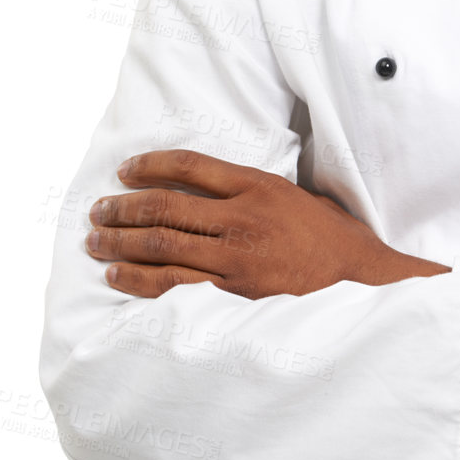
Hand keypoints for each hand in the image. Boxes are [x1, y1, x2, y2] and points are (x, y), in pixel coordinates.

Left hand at [86, 150, 448, 298]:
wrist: (363, 281)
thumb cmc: (333, 239)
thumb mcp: (296, 196)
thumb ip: (253, 192)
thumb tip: (209, 190)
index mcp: (258, 187)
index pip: (191, 166)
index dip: (150, 165)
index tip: (125, 170)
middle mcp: (242, 219)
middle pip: (166, 207)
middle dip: (123, 208)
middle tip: (98, 210)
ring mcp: (236, 259)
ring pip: (163, 247)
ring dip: (122, 243)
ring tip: (97, 242)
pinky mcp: (235, 295)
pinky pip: (176, 286)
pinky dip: (141, 280)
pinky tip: (119, 276)